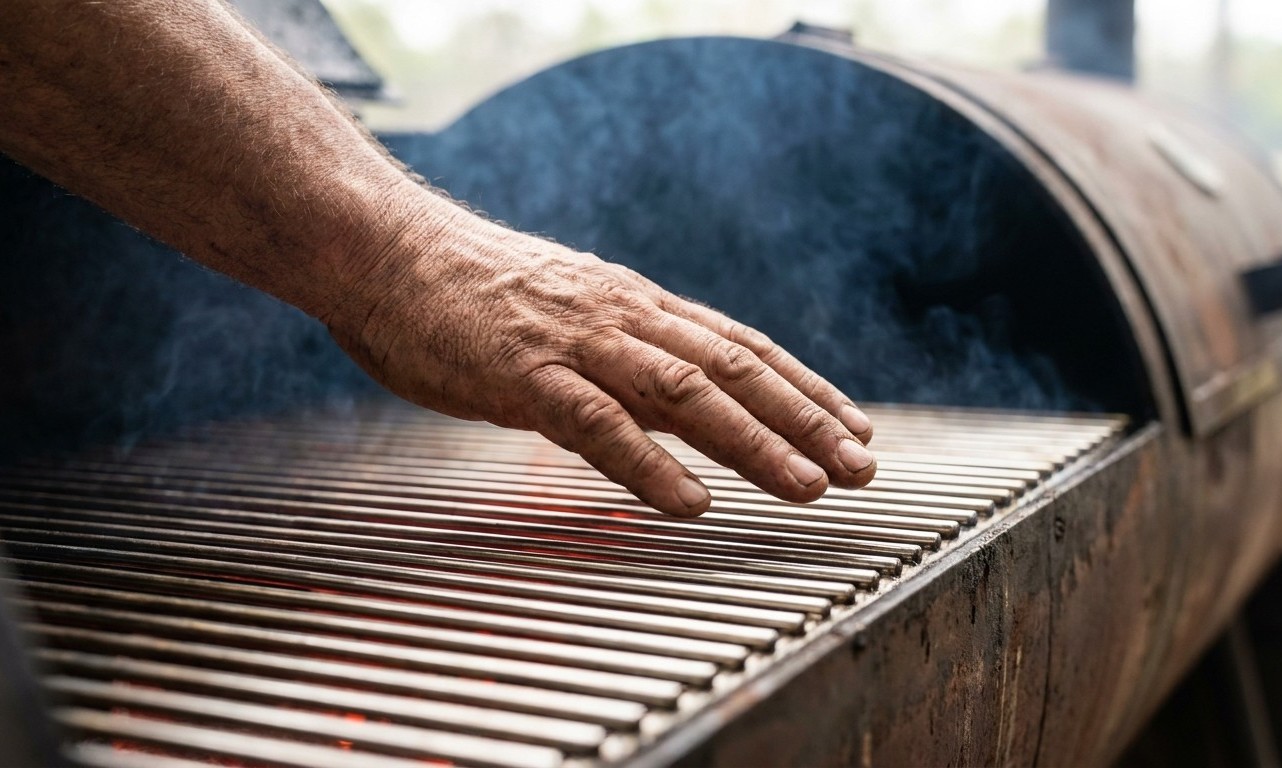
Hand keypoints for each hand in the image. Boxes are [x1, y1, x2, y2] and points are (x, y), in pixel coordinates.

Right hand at [326, 204, 875, 516]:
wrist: (382, 248)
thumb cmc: (467, 291)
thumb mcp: (566, 314)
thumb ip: (620, 353)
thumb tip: (671, 399)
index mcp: (634, 304)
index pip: (741, 345)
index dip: (805, 388)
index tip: (855, 426)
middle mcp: (622, 316)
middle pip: (735, 368)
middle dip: (805, 419)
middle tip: (863, 466)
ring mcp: (576, 342)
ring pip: (686, 392)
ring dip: (755, 442)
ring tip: (808, 486)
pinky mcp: (523, 373)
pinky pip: (597, 424)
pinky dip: (649, 465)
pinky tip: (689, 504)